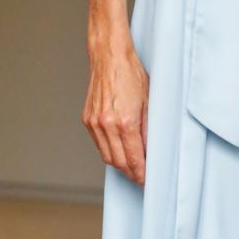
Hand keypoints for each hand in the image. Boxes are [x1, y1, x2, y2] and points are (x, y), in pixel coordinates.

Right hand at [83, 28, 148, 185]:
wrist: (110, 57)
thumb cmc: (131, 75)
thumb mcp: (149, 102)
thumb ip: (148, 130)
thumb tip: (150, 151)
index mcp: (125, 122)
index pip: (133, 159)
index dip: (141, 174)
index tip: (147, 180)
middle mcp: (106, 125)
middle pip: (118, 163)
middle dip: (131, 173)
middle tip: (141, 177)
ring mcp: (94, 123)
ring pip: (106, 156)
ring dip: (119, 165)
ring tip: (132, 167)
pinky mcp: (87, 119)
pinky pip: (98, 144)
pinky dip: (109, 151)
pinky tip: (119, 150)